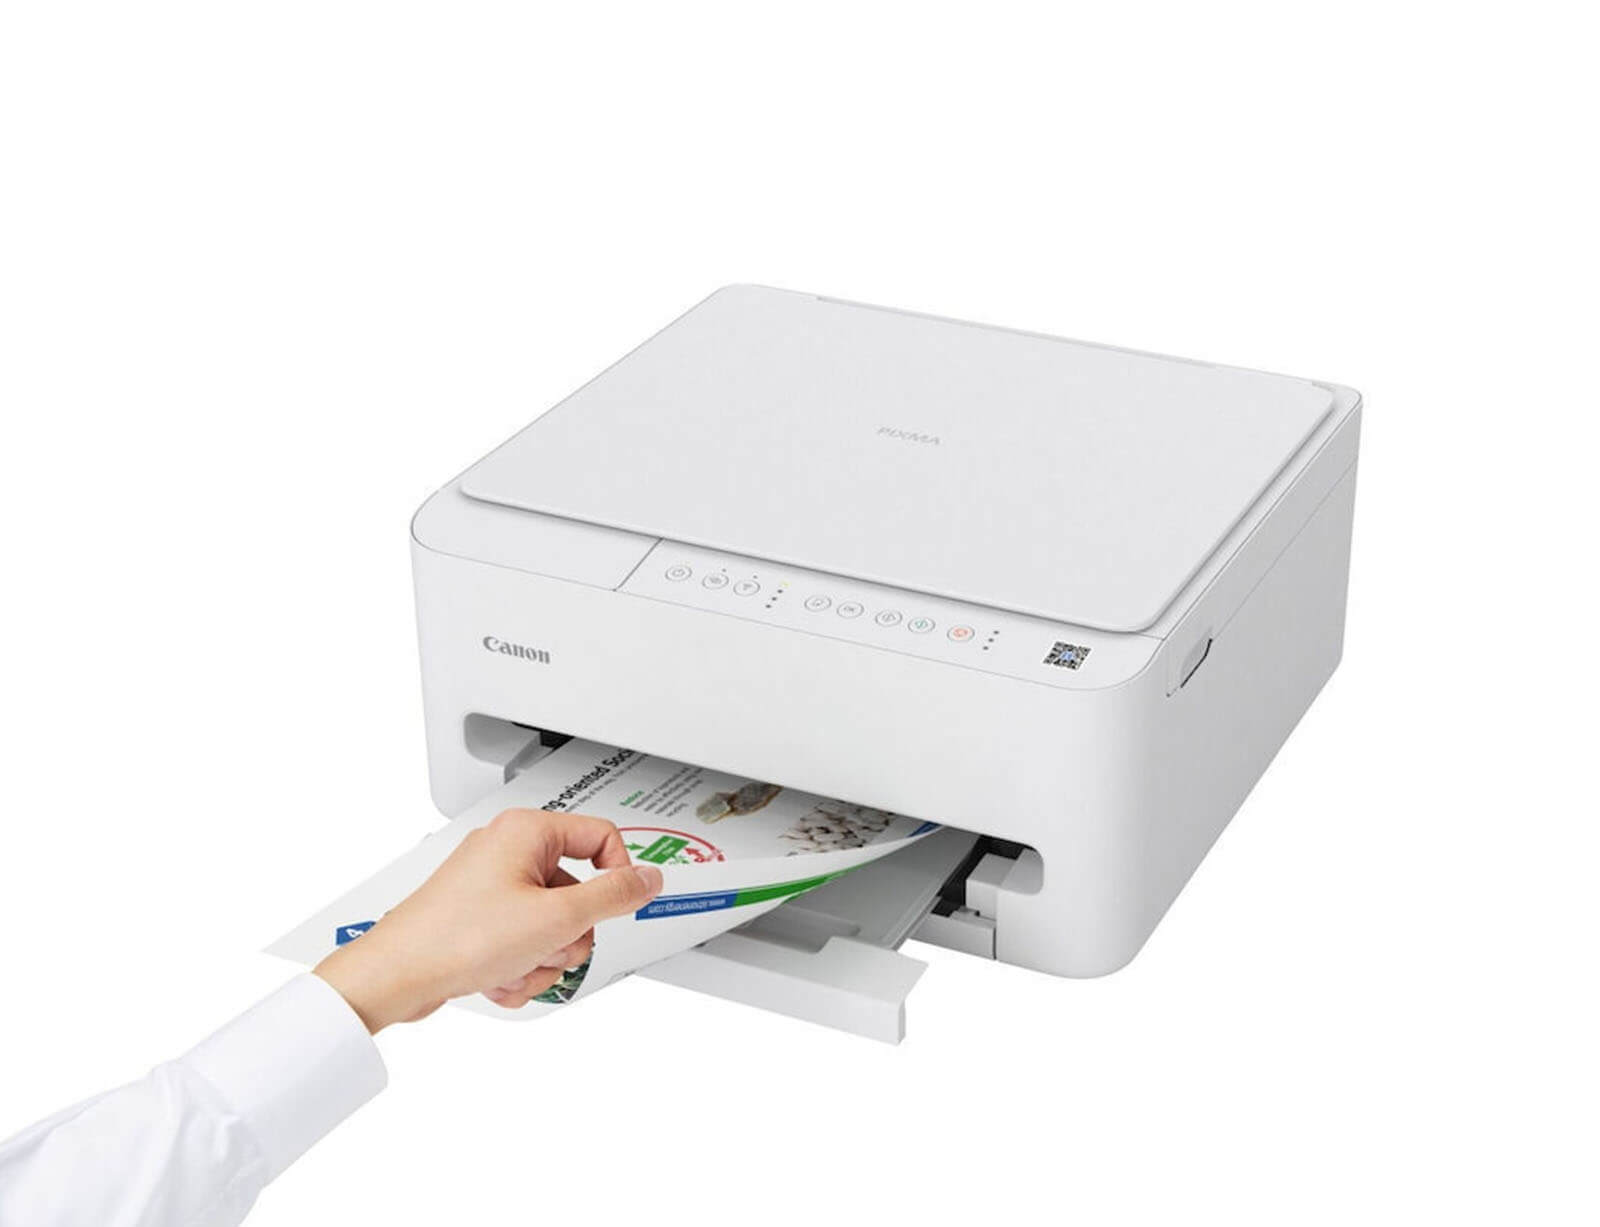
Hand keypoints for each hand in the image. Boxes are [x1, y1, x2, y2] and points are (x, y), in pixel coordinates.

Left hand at [313, 809, 663, 1031]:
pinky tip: (498, 979)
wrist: (396, 976)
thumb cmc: (458, 937)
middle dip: (569, 934)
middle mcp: (508, 850)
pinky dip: (519, 967)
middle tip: (549, 946)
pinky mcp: (480, 919)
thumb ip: (613, 896)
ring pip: (553, 925)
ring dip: (543, 958)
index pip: (602, 837)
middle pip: (578, 891)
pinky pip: (524, 943)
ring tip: (515, 967)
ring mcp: (492, 886)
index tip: (618, 908)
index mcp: (527, 830)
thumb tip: (649, 879)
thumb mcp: (556, 918)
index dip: (618, 876)